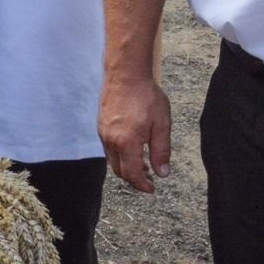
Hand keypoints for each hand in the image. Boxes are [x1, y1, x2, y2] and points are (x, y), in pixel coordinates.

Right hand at [99, 75, 171, 192]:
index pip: (132, 174)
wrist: (125, 74)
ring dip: (126, 167)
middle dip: (134, 179)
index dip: (142, 185)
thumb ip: (161, 151)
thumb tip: (162, 173)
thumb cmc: (145, 96)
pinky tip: (132, 148)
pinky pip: (108, 148)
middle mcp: (110, 141)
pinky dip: (120, 155)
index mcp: (126, 143)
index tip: (152, 189)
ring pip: (113, 160)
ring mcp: (103, 133)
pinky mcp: (101, 125)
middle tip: (150, 179)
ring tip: (143, 164)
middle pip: (119, 171)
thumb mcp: (161, 124)